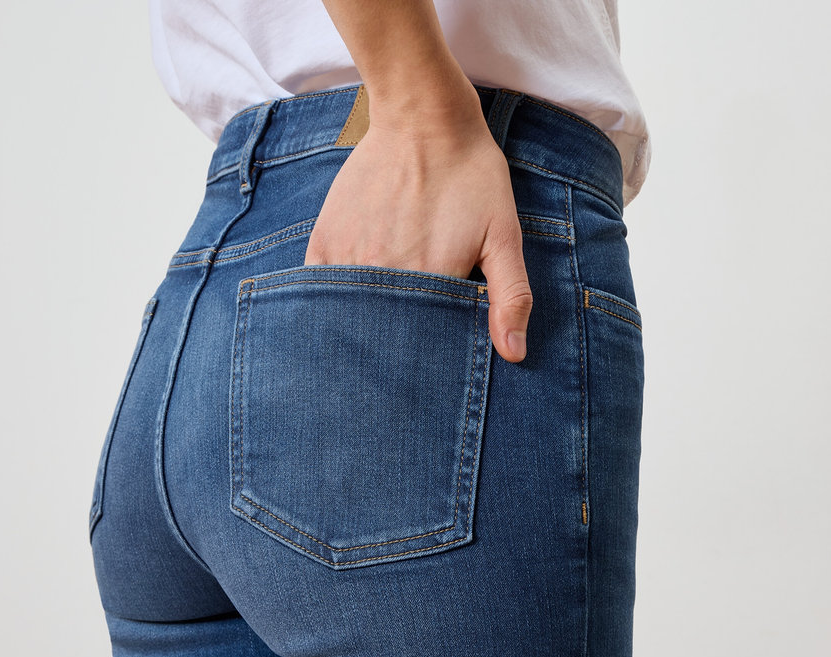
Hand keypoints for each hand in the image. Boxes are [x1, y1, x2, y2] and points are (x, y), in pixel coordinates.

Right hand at [303, 106, 531, 362]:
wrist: (424, 119)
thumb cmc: (471, 177)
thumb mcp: (504, 235)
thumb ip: (510, 296)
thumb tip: (514, 356)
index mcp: (427, 282)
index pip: (420, 345)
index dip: (425, 356)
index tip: (428, 359)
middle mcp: (381, 275)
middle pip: (380, 332)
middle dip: (390, 345)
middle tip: (400, 346)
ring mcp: (347, 258)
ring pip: (347, 313)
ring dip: (359, 322)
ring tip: (376, 320)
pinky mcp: (324, 240)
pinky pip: (319, 288)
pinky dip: (331, 299)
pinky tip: (348, 298)